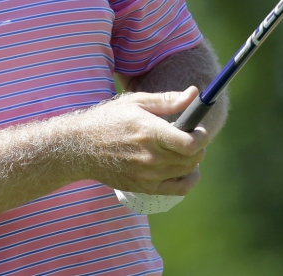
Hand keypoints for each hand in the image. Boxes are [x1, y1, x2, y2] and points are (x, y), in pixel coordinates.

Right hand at [77, 86, 208, 195]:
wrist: (81, 147)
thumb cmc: (109, 120)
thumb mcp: (137, 102)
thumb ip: (168, 100)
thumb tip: (194, 94)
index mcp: (150, 132)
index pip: (190, 143)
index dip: (201, 136)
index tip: (198, 128)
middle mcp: (150, 156)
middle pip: (192, 158)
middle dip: (199, 146)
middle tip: (192, 135)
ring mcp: (148, 175)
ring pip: (187, 171)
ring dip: (194, 160)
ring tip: (185, 148)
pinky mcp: (144, 187)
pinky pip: (178, 189)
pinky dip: (189, 180)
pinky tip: (187, 170)